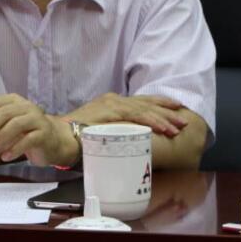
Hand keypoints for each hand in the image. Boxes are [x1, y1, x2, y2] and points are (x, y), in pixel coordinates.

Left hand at [0, 94, 75, 166]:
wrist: (53, 141)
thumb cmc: (24, 133)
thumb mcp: (7, 126)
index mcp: (13, 101)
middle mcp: (26, 106)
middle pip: (4, 113)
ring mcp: (36, 119)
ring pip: (16, 125)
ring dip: (0, 138)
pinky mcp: (44, 134)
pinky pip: (28, 140)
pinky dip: (14, 149)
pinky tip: (5, 157)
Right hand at [70, 93, 187, 135]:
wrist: (57, 134)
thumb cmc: (74, 137)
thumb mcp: (98, 130)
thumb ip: (112, 132)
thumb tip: (125, 142)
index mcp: (111, 103)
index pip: (140, 101)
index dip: (159, 104)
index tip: (175, 108)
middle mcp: (113, 100)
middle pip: (146, 103)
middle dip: (167, 111)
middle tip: (183, 120)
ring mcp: (112, 104)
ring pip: (144, 109)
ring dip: (163, 118)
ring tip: (178, 127)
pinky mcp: (110, 111)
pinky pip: (136, 116)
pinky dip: (152, 121)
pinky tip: (163, 128)